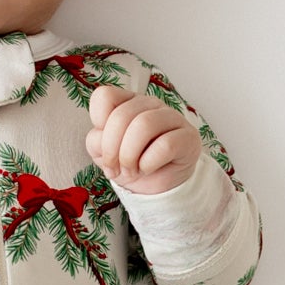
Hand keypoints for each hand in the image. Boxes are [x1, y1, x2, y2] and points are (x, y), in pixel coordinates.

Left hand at [84, 84, 201, 195]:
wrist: (158, 188)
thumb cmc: (132, 165)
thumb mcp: (104, 155)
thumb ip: (96, 141)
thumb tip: (101, 138)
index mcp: (126, 102)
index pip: (104, 96)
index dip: (98, 124)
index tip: (104, 147)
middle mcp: (149, 104)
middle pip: (121, 116)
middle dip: (112, 150)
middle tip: (116, 169)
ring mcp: (171, 117)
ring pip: (144, 125)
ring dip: (130, 157)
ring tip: (132, 171)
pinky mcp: (189, 136)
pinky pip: (165, 145)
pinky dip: (149, 163)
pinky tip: (147, 170)